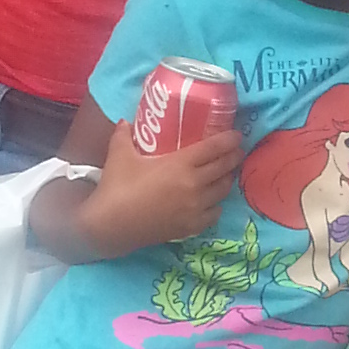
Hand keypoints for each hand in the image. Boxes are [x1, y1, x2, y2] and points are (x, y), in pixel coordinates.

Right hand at [74, 120, 242, 258]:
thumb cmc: (117, 187)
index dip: (229, 140)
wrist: (111, 226)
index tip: (237, 135)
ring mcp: (195, 208)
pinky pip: (214, 213)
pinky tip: (212, 201)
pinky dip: (217, 205)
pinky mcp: (191, 226)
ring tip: (226, 173)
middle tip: (237, 151)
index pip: (213, 149)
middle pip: (224, 168)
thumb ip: (123, 135)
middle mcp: (194, 185)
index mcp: (180, 164)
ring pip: (223, 191)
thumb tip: (124, 122)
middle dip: (234, 158)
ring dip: (227, 180)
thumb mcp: (119, 156)